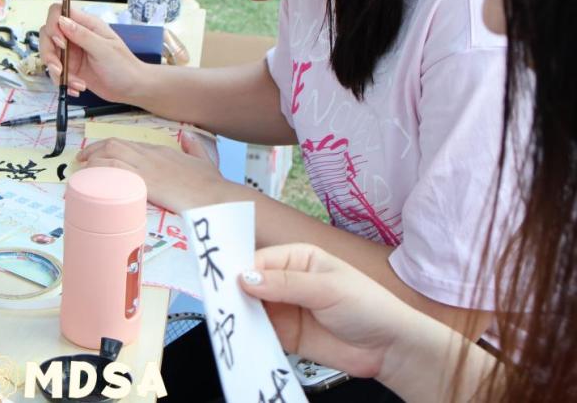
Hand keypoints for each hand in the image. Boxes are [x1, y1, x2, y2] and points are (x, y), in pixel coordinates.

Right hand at [38, 4, 146, 100]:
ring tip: (77, 84)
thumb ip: (82, 35)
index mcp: (87, 25)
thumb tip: (61, 20)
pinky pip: (57, 72)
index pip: (59, 12)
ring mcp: (72, 52)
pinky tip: (78, 88)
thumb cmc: (124, 66)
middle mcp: (76, 36)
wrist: (132, 88)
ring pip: (50, 55)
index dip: (53, 24)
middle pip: (47, 34)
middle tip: (59, 69)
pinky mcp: (71, 68)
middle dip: (49, 53)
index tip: (60, 42)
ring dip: (58, 72)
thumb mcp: (104, 49)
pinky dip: (64, 82)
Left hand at [76, 133, 227, 211]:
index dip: (110, 148)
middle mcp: (151, 155)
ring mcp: (147, 167)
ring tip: (83, 170)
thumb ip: (194, 147)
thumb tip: (189, 135)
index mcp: (161, 151)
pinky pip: (115, 170)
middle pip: (115, 144)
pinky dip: (100, 172)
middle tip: (83, 159)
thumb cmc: (211, 184)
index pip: (129, 144)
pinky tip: (92, 180)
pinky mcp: (144, 182)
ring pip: (112, 153)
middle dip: (95, 150)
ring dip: (93, 160)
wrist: (215, 196)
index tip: (100, 155)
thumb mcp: (204, 159)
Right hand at [239, 244, 430, 380]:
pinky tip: (240, 336)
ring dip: (239, 313)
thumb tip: (247, 277)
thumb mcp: (327, 288)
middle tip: (219, 301)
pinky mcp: (284, 335)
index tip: (222, 281)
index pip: (259, 259)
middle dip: (234, 291)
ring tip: (226, 320)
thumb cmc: (367, 306)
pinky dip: (248, 334)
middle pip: (250, 283)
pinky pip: (259, 332)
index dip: (240, 268)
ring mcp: (284, 309)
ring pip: (250, 307)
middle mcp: (286, 280)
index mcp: (297, 258)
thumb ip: (286, 283)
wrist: (389, 349)